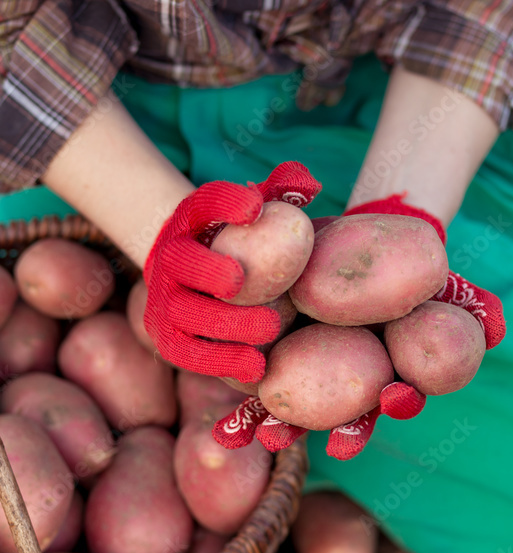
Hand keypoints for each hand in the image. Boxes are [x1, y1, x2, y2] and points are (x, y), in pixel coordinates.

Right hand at [143, 162, 320, 380]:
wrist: (192, 276)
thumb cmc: (239, 242)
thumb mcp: (255, 210)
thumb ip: (281, 191)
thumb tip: (309, 183)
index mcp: (191, 221)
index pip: (205, 202)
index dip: (225, 201)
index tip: (254, 208)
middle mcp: (169, 257)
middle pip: (183, 263)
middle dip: (210, 272)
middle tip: (243, 282)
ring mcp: (164, 300)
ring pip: (185, 315)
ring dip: (225, 324)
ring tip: (271, 329)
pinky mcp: (167, 337)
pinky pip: (187, 354)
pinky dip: (219, 362)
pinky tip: (256, 369)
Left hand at [212, 195, 504, 457]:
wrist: (361, 235)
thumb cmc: (408, 262)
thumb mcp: (439, 278)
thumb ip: (470, 304)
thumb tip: (498, 327)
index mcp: (393, 369)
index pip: (398, 394)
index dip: (398, 402)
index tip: (397, 397)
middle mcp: (353, 380)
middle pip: (347, 413)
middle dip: (341, 431)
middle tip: (337, 444)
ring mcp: (312, 371)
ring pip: (300, 407)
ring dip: (283, 428)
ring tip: (266, 440)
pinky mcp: (274, 352)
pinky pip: (258, 381)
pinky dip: (243, 406)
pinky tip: (226, 428)